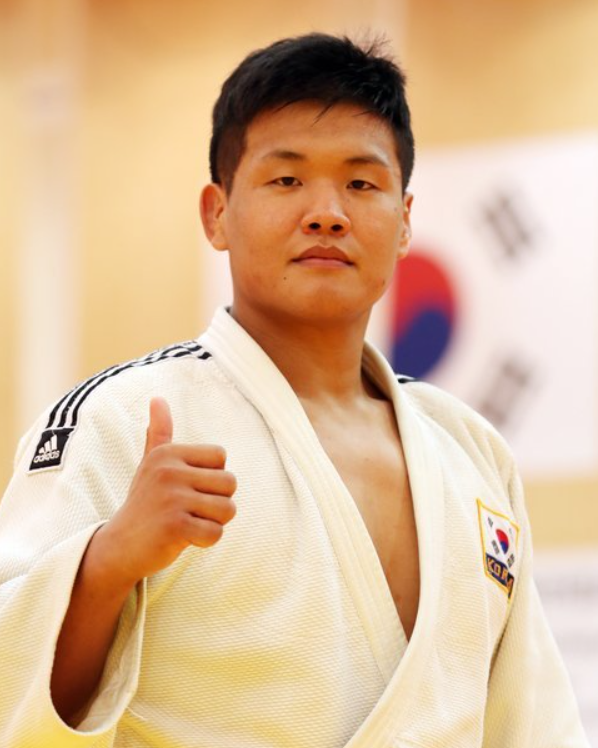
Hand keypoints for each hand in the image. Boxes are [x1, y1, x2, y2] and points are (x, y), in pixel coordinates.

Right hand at [93, 397, 236, 588]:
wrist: (119, 547)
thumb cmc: (144, 504)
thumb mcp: (151, 465)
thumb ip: (158, 433)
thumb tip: (157, 398)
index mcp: (168, 453)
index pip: (221, 457)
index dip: (212, 478)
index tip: (187, 489)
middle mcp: (169, 470)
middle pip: (230, 483)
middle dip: (217, 502)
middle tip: (189, 511)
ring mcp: (171, 497)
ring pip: (228, 509)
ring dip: (213, 522)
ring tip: (187, 523)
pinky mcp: (174, 526)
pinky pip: (216, 533)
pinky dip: (205, 541)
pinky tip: (183, 539)